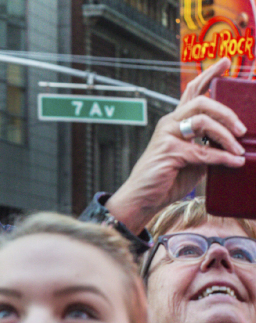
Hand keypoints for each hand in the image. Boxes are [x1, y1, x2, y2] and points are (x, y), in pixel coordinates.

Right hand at [106, 57, 246, 232]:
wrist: (142, 200)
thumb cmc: (166, 179)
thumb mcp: (193, 159)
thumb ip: (208, 146)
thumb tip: (234, 143)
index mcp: (175, 122)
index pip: (192, 91)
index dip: (208, 75)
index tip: (225, 62)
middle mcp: (169, 124)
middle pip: (201, 102)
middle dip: (227, 113)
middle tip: (242, 129)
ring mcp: (167, 136)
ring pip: (203, 122)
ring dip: (226, 136)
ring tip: (238, 150)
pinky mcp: (169, 151)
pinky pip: (203, 151)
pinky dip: (222, 158)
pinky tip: (234, 163)